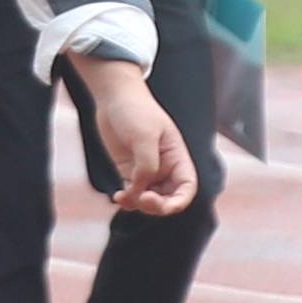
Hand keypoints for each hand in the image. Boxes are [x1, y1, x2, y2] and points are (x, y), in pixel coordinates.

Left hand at [80, 55, 196, 215]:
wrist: (114, 97)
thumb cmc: (135, 110)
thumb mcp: (144, 137)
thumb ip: (146, 165)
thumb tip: (141, 190)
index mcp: (177, 157)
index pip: (186, 188)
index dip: (179, 202)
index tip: (163, 206)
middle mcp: (165, 167)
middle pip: (168, 198)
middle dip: (156, 206)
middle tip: (140, 200)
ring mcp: (147, 170)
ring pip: (148, 199)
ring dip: (137, 204)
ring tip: (123, 197)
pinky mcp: (129, 171)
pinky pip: (132, 193)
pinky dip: (127, 199)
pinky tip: (118, 197)